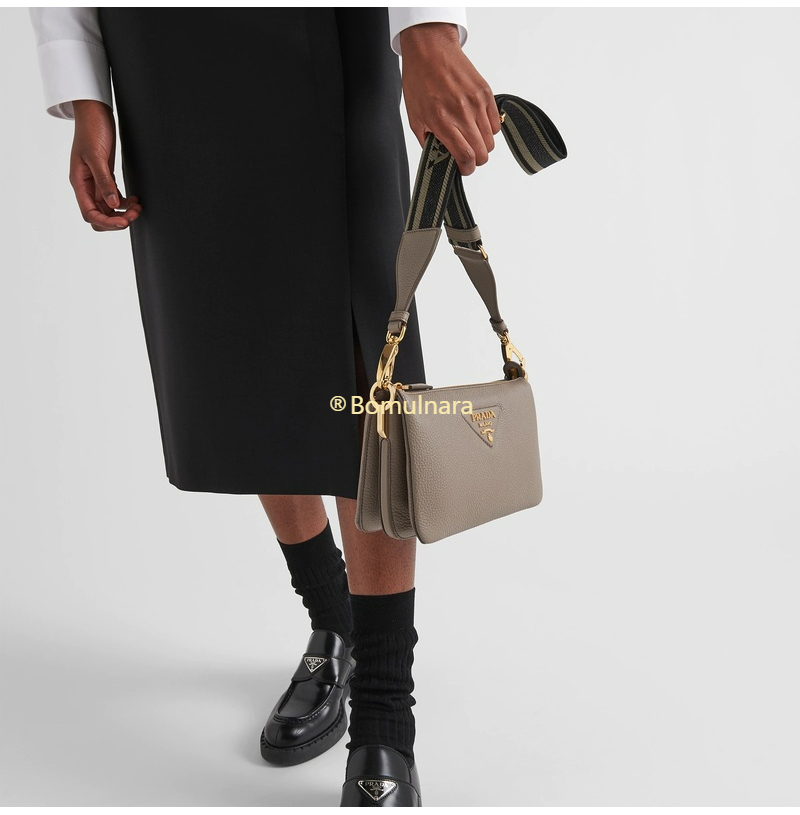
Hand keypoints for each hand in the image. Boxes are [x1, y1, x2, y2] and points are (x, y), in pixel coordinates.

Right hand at [70, 100, 141, 230]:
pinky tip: (136, 199)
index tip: (124, 222)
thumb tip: (113, 204)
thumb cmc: (91, 130)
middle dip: (117, 219)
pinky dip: (126, 203)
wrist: (94, 113)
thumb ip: (104, 181)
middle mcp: (86, 186)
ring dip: (124, 212)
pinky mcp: (106, 176)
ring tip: (138, 207)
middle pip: (100, 215)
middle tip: (135, 214)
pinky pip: (115, 197)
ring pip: (109, 209)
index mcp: (79, 183)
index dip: (107, 222)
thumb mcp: (97, 156)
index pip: (90, 213)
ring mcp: (96, 182)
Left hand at [398, 22, 501, 175]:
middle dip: (475, 159)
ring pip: (491, 140)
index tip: (463, 169)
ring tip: (469, 136)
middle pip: (483, 153)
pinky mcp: (486, 93)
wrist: (430, 50)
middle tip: (465, 154)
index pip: (466, 156)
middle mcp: (462, 113)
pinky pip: (495, 124)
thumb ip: (429, 142)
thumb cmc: (419, 82)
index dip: (467, 169)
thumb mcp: (415, 118)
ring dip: (481, 144)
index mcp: (443, 121)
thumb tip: (442, 159)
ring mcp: (477, 102)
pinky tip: (475, 123)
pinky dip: (488, 129)